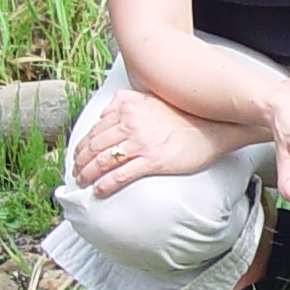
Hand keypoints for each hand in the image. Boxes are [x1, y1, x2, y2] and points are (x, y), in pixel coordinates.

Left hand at [71, 89, 233, 194]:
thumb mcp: (151, 98)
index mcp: (128, 109)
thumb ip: (126, 101)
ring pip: (103, 161)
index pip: (95, 129)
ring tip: (82, 183)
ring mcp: (140, 143)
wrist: (214, 125)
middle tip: (75, 172)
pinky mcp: (152, 161)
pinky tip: (99, 191)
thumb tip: (105, 112)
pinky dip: (105, 185)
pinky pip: (120, 175)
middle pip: (94, 146)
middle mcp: (130, 124)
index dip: (82, 145)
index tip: (78, 155)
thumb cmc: (185, 113)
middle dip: (80, 162)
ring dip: (88, 174)